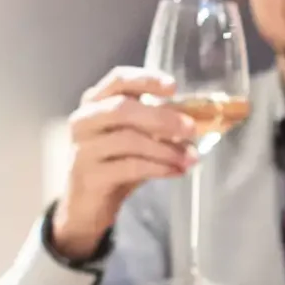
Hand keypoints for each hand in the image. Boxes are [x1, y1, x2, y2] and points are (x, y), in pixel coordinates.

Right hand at [50, 67, 195, 260]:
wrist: (86, 204)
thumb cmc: (115, 163)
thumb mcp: (137, 139)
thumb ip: (160, 126)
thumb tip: (200, 121)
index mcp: (96, 102)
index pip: (118, 80)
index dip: (146, 80)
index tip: (173, 87)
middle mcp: (85, 120)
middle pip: (122, 108)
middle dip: (162, 118)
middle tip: (191, 129)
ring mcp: (83, 149)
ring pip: (128, 140)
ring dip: (166, 149)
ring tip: (191, 158)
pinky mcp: (89, 176)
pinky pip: (129, 167)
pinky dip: (158, 168)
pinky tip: (177, 171)